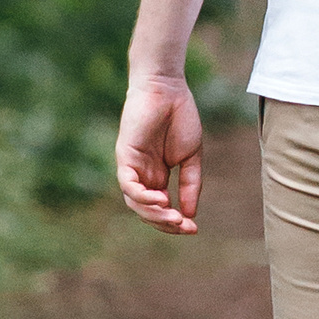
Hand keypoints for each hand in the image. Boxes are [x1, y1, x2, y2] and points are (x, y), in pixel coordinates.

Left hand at [117, 68, 204, 234]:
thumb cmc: (180, 117)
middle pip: (147, 211)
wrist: (168, 89)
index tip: (194, 229)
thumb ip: (191, 184)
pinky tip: (161, 199)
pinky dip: (142, 196)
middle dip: (165, 223)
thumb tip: (191, 214)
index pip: (161, 209)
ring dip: (154, 214)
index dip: (175, 222)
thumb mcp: (191, 156)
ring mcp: (132, 166)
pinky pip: (128, 184)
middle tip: (185, 226)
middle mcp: (142, 175)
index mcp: (157, 176)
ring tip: (174, 218)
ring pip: (135, 202)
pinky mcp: (124, 156)